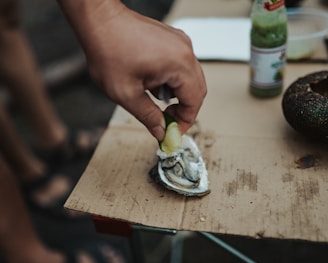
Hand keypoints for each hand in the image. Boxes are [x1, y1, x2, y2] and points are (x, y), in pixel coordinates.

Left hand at [58, 0, 206, 140]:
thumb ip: (148, 116)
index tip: (174, 131)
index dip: (186, 120)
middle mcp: (185, 51)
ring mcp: (180, 43)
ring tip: (152, 97)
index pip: (195, 100)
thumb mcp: (126, 93)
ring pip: (189, 78)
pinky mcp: (172, 40)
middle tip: (165, 120)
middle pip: (197, 89)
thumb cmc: (109, 51)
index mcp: (179, 64)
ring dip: (176, 94)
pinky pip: (181, 66)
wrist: (100, 21)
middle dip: (183, 108)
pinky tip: (151, 81)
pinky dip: (172, 80)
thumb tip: (161, 131)